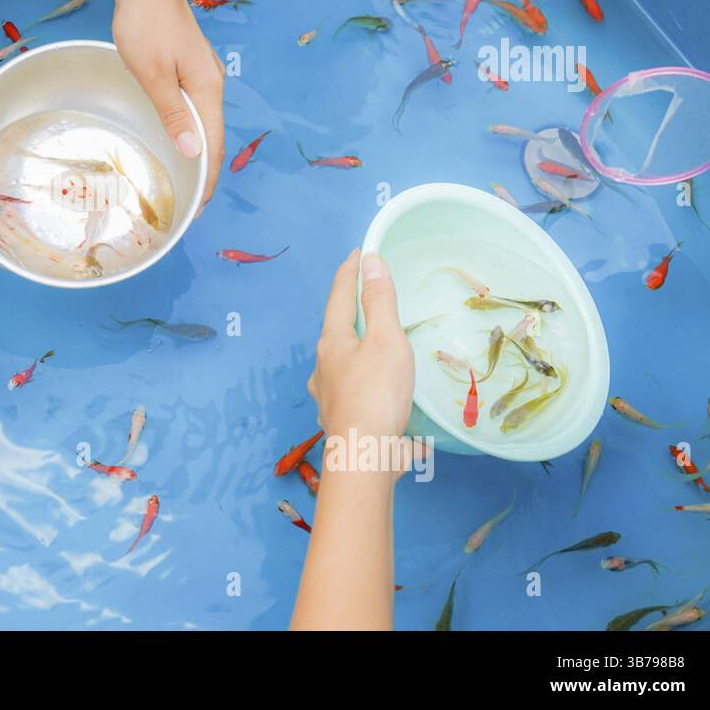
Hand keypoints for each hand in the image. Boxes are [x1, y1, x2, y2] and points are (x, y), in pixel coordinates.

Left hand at [112, 0, 224, 209]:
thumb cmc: (145, 22)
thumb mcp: (153, 74)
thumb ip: (174, 115)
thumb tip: (195, 152)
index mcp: (206, 89)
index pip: (213, 146)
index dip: (207, 179)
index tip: (197, 207)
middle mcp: (211, 84)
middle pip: (213, 137)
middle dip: (204, 171)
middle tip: (187, 202)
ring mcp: (202, 74)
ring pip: (204, 123)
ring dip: (197, 152)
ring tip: (183, 179)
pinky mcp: (190, 66)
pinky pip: (194, 108)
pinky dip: (189, 130)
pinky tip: (177, 139)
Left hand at [307, 250, 414, 444]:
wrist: (365, 456)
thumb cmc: (377, 393)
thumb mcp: (385, 340)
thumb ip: (379, 302)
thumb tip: (370, 262)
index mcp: (332, 342)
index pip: (338, 297)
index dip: (349, 273)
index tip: (358, 254)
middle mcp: (323, 367)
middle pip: (335, 331)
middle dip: (348, 312)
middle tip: (365, 297)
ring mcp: (328, 396)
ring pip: (339, 363)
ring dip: (353, 349)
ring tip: (370, 346)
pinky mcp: (341, 420)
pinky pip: (351, 391)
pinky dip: (363, 382)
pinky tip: (375, 392)